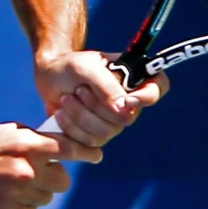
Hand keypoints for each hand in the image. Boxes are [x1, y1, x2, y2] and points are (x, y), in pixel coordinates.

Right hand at [0, 122, 97, 208]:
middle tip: (37, 173)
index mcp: (24, 144)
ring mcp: (18, 193)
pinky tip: (0, 194)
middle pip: (62, 180)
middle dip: (54, 177)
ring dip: (35, 191)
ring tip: (9, 182)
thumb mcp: (1, 134)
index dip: (85, 153)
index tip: (96, 156)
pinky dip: (21, 204)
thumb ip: (31, 140)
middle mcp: (25, 169)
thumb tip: (59, 147)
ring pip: (45, 197)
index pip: (67, 149)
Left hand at [34, 50, 168, 150]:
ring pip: (105, 132)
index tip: (126, 99)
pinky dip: (71, 128)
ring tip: (65, 98)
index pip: (158, 87)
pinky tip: (60, 113)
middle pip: (126, 118)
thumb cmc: (71, 66)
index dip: (148, 96)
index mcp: (134, 78)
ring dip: (79, 115)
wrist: (49, 77)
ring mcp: (113, 121)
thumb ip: (106, 85)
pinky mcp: (96, 135)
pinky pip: (90, 142)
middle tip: (79, 89)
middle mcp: (129, 102)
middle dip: (95, 105)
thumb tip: (125, 108)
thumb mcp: (86, 67)